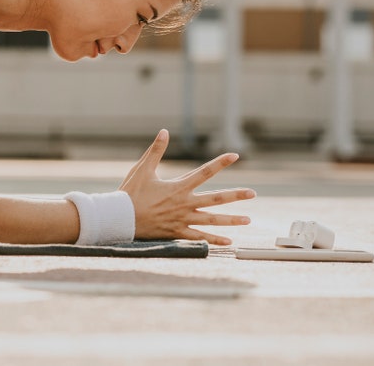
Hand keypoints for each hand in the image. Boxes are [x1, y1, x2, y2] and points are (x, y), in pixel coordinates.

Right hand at [119, 129, 255, 244]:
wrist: (120, 218)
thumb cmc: (130, 193)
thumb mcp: (142, 168)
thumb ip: (155, 150)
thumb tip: (164, 131)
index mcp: (178, 187)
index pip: (205, 172)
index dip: (221, 163)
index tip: (235, 156)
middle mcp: (184, 203)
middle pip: (215, 199)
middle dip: (235, 195)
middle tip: (253, 193)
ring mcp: (182, 219)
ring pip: (212, 220)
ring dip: (231, 220)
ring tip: (248, 219)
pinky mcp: (177, 232)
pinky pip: (199, 237)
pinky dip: (214, 240)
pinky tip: (228, 241)